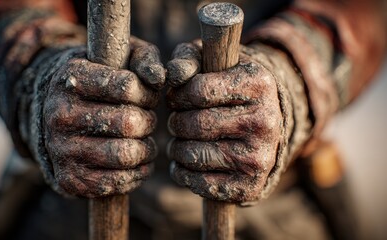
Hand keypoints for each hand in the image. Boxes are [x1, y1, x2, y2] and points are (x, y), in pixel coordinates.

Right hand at [35, 37, 164, 197]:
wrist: (56, 115)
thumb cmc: (98, 82)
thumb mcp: (118, 57)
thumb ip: (144, 60)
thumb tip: (160, 78)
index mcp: (71, 79)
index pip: (127, 86)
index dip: (147, 93)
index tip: (146, 96)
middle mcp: (59, 115)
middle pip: (128, 123)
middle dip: (148, 122)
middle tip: (146, 120)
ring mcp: (61, 149)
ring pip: (125, 155)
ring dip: (146, 149)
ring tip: (144, 140)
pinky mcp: (69, 178)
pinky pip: (116, 182)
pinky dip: (137, 173)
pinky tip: (137, 160)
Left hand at [166, 42, 283, 202]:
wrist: (264, 125)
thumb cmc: (229, 88)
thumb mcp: (213, 62)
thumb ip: (188, 58)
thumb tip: (172, 74)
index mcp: (258, 85)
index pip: (198, 91)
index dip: (177, 96)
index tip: (176, 99)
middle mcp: (265, 122)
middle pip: (194, 125)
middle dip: (175, 123)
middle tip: (177, 122)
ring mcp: (260, 157)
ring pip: (192, 155)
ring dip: (176, 148)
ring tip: (182, 140)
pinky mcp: (249, 186)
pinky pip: (198, 184)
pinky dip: (182, 173)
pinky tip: (187, 161)